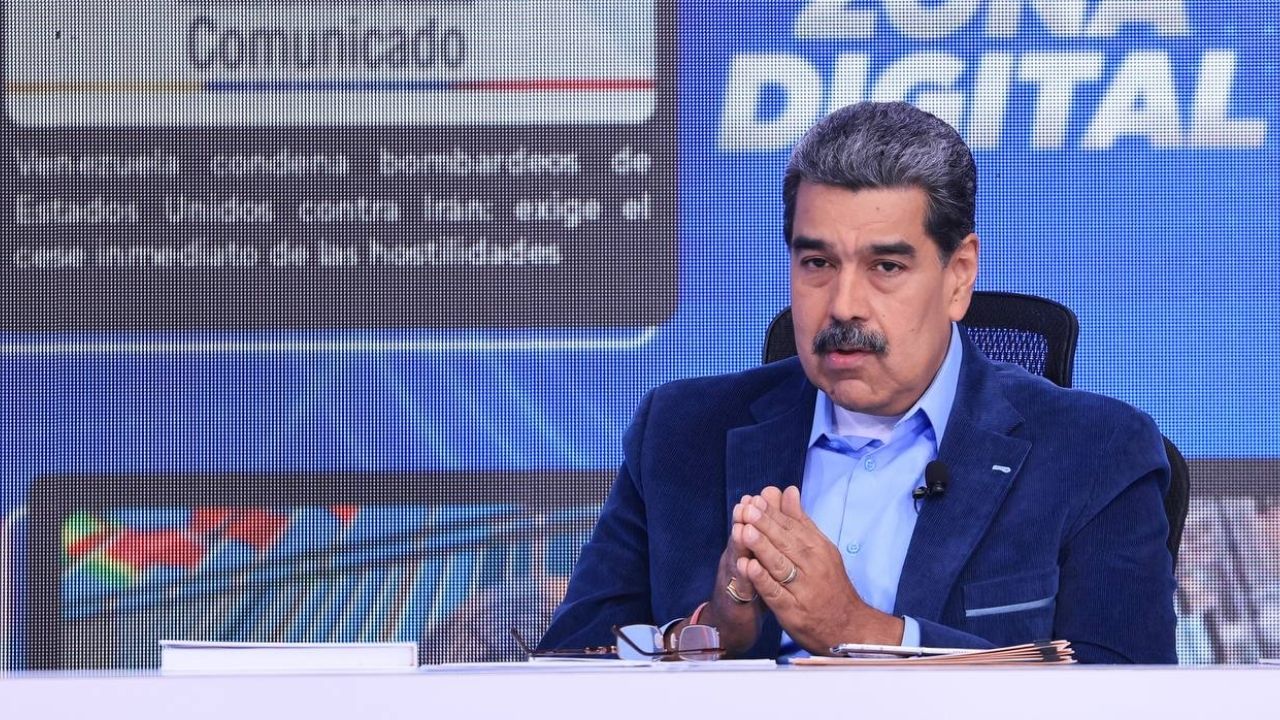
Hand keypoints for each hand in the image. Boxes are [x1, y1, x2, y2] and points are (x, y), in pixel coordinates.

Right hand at [687, 494, 765, 654]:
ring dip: (738, 545)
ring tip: (742, 528)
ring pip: (735, 560)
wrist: (728, 624)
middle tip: (751, 502)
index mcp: (745, 551)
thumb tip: (779, 514)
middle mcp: (736, 561)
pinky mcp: (732, 601)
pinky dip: (742, 578)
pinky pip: (738, 589)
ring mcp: (732, 581)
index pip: (754, 528)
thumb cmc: (748, 590)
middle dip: (748, 521)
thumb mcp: (760, 563)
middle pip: (741, 538)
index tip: (767, 492)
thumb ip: (768, 540)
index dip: (760, 511)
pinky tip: (744, 567)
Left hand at [738, 486, 903, 653]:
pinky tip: (748, 568)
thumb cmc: (831, 585)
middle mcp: (813, 567)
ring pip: (780, 566)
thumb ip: (801, 522)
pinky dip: (762, 580)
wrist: (849, 627)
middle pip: (786, 543)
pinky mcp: (793, 611)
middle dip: (765, 525)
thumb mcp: (821, 549)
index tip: (756, 499)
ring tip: (745, 531)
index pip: (794, 528)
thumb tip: (788, 490)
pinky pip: (776, 593)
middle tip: (747, 509)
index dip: (774, 514)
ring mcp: (803, 590)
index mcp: (819, 549)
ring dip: (762, 548)